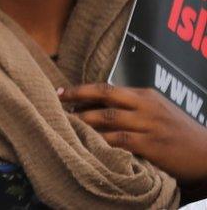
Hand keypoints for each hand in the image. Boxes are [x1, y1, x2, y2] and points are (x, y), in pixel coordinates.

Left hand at [59, 82, 206, 183]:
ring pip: (108, 119)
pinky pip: (119, 141)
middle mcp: (145, 106)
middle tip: (54, 105)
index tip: (59, 92)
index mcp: (145, 95)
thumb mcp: (157, 111)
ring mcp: (149, 125)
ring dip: (83, 122)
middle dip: (76, 99)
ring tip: (64, 125)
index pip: (106, 88)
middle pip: (104, 97)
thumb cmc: (178, 134)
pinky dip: (100, 141)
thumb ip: (131, 107)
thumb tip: (94, 107)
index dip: (80, 89)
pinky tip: (86, 143)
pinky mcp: (152, 145)